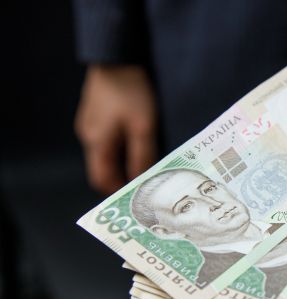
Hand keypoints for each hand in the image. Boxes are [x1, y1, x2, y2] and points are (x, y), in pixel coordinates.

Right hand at [75, 65, 156, 193]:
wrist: (117, 58)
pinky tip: (136, 143)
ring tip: (145, 165)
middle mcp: (88, 136)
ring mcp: (89, 123)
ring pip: (105, 153)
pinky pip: (106, 139)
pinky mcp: (95, 113)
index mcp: (97, 144)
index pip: (101, 180)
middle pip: (103, 167)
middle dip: (121, 178)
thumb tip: (141, 181)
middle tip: (144, 185)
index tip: (135, 199)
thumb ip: (142, 156)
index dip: (117, 193)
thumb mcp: (143, 127)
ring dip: (122, 162)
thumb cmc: (131, 93)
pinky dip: (120, 148)